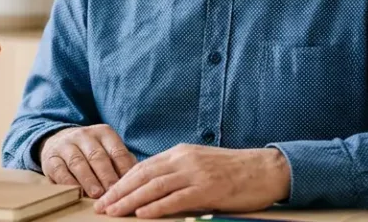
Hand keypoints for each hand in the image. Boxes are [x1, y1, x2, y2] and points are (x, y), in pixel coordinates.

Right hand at [38, 124, 137, 198]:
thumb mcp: (108, 149)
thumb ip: (122, 161)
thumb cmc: (91, 151)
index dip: (124, 169)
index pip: (117, 151)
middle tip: (114, 192)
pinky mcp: (51, 158)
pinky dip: (69, 182)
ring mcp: (66, 145)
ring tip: (97, 194)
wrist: (57, 141)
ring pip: (78, 162)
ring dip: (89, 180)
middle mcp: (84, 135)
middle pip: (98, 157)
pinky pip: (60, 170)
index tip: (131, 185)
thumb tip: (139, 177)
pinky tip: (77, 192)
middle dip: (107, 176)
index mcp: (104, 133)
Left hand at [93, 145, 289, 217]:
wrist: (265, 169)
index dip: (122, 182)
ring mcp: (196, 174)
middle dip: (119, 192)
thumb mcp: (200, 164)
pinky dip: (157, 206)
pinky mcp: (208, 189)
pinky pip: (177, 198)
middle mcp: (184, 160)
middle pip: (143, 176)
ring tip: (115, 212)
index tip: (107, 195)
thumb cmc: (233, 170)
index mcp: (180, 153)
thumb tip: (153, 187)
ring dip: (131, 200)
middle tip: (102, 206)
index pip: (143, 167)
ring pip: (155, 187)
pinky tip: (142, 214)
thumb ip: (177, 172)